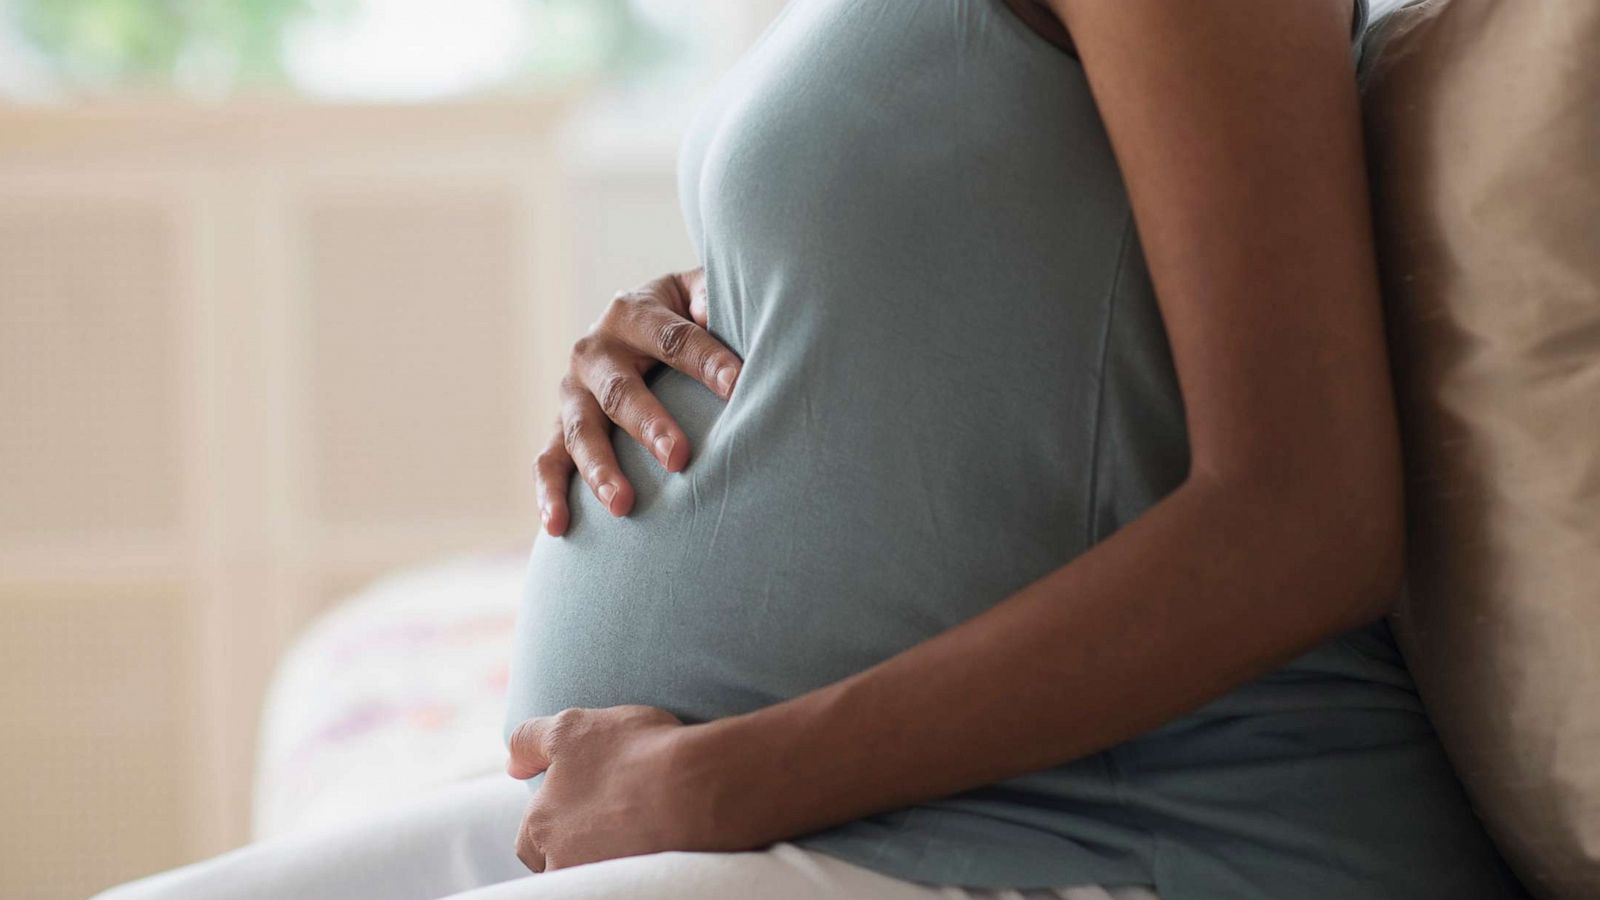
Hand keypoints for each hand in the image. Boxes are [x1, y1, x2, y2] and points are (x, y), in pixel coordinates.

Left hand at [506, 706, 742, 871]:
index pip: (530, 841)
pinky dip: (636, 868)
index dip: (554, 823)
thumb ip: (531, 741)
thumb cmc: (634, 753)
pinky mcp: (634, 891)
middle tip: (612, 819)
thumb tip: (512, 764)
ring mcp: (599, 881)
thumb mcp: (572, 728)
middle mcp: (561, 864)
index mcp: (540, 829)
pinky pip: (626, 885)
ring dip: (606, 857)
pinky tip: (656, 846)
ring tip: (639, 832)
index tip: (585, 806)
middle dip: (576, 847)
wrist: (696, 788)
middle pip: (558, 865)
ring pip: (591, 875)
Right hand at [535, 268, 741, 535]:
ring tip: (623, 505)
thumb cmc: (689, 317)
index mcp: (634, 312)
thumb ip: (717, 301)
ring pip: (579, 431)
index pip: (673, 338)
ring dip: (600, 469)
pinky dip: (548, 494)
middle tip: (679, 457)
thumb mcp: (701, 296)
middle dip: (649, 425)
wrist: (638, 325)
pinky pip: (548, 462)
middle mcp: (595, 350)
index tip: (738, 387)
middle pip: (620, 391)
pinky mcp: (560, 427)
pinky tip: (558, 527)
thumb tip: (733, 316)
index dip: (706, 361)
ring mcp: (573, 392)